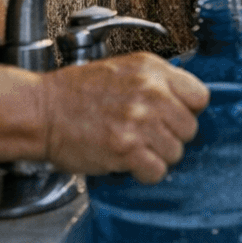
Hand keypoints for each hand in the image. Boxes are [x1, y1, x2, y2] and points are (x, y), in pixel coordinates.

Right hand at [40, 53, 210, 182]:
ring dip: (157, 156)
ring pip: (176, 152)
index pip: (200, 96)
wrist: (41, 111)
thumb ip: (156, 81)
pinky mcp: (126, 148)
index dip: (188, 111)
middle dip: (171, 136)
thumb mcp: (123, 69)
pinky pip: (158, 171)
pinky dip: (145, 173)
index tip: (172, 116)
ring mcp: (139, 120)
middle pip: (190, 128)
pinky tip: (129, 163)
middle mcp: (150, 92)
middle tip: (147, 135)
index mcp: (152, 69)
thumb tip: (184, 100)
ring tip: (134, 147)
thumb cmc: (76, 93)